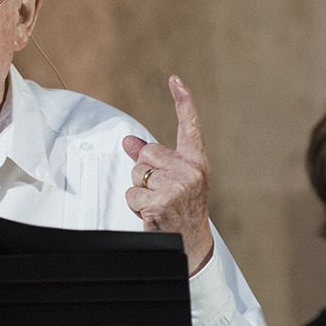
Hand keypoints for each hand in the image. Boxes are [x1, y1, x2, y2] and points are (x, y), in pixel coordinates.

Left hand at [123, 75, 214, 274]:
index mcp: (196, 162)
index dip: (182, 101)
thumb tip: (129, 141)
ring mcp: (177, 186)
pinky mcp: (161, 202)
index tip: (175, 80)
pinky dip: (136, 207)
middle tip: (160, 193)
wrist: (192, 245)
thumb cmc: (182, 211)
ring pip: (136, 174)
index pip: (190, 127)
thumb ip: (153, 159)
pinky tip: (153, 215)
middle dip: (145, 173)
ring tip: (158, 205)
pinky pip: (131, 194)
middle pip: (147, 153)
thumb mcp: (174, 181)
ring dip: (140, 192)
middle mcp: (190, 171)